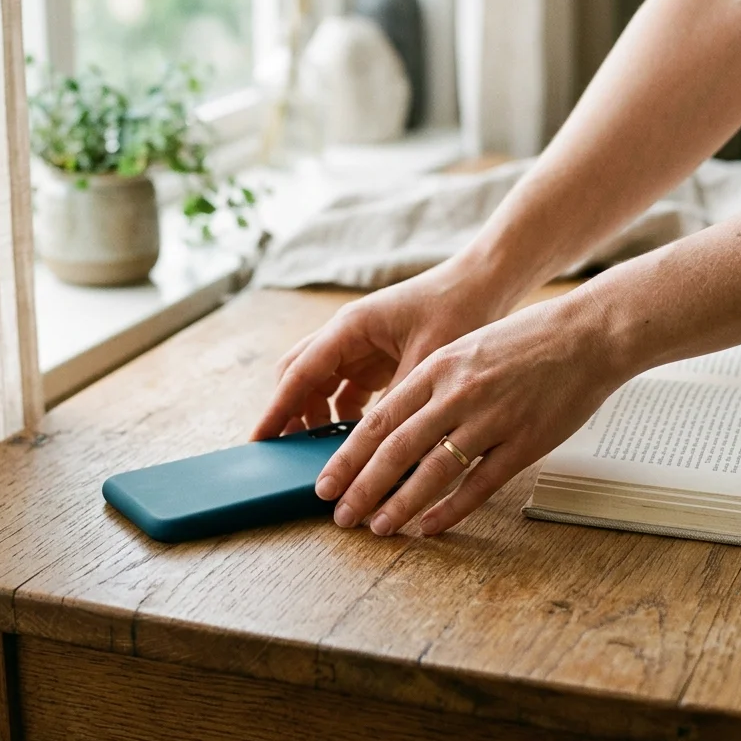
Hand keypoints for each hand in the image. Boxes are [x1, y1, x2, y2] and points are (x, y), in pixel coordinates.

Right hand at [251, 259, 513, 438]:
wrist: (483, 284)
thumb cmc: (457, 310)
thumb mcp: (426, 362)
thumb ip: (397, 406)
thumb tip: (377, 453)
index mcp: (349, 327)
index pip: (299, 374)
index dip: (277, 410)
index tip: (258, 441)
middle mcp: (346, 335)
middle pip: (299, 378)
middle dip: (289, 415)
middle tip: (285, 455)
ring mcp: (359, 346)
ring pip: (320, 387)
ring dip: (316, 419)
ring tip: (321, 456)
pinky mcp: (375, 358)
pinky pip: (346, 391)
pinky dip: (343, 416)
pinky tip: (354, 442)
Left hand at [313, 290, 635, 535]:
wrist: (587, 334)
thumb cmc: (526, 341)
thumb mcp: (466, 349)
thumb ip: (431, 384)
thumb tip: (393, 424)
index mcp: (439, 368)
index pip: (379, 420)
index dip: (348, 456)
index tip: (326, 482)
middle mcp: (459, 394)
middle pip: (396, 449)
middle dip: (362, 487)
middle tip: (340, 515)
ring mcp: (492, 419)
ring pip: (433, 471)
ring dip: (400, 504)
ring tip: (378, 527)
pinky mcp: (524, 442)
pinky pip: (478, 484)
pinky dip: (449, 509)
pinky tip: (429, 527)